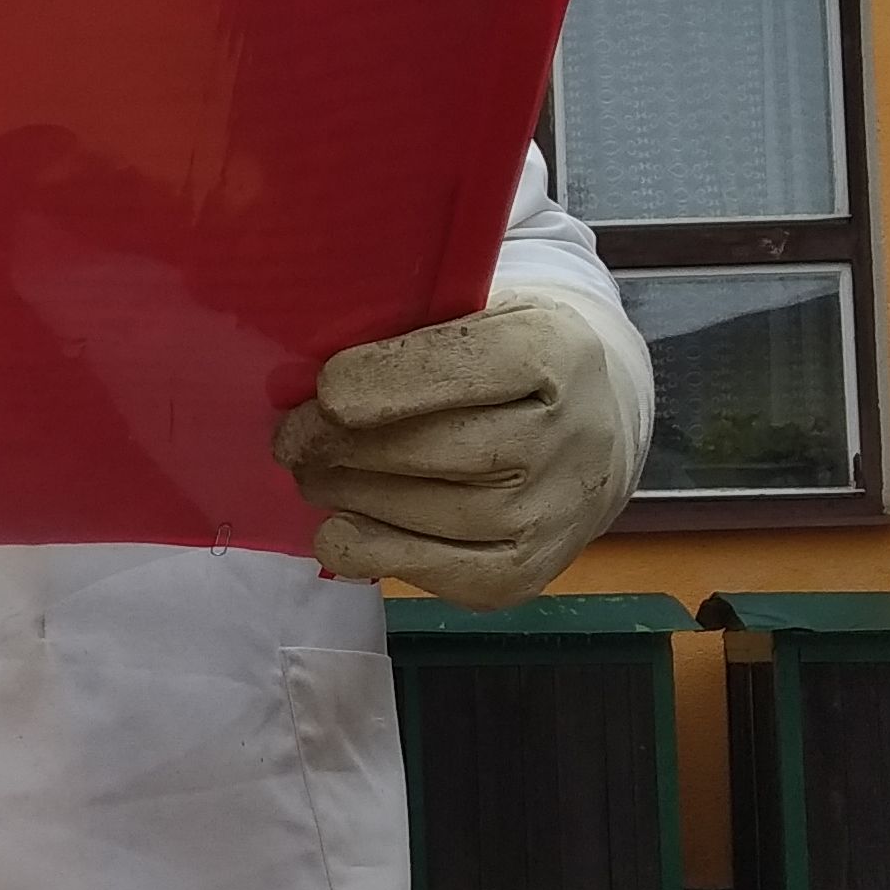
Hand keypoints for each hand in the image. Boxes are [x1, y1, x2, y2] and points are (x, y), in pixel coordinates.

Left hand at [271, 294, 645, 607]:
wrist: (597, 434)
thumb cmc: (515, 368)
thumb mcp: (488, 316)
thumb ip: (416, 330)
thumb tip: (310, 368)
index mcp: (553, 352)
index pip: (456, 367)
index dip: (376, 381)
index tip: (323, 389)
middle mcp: (565, 438)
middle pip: (429, 447)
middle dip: (339, 444)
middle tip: (292, 437)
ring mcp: (549, 515)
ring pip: (420, 510)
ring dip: (344, 493)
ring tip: (311, 473)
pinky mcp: (524, 573)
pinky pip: (426, 569)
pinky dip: (366, 550)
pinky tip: (337, 528)